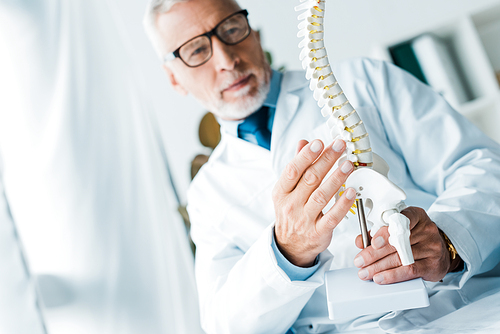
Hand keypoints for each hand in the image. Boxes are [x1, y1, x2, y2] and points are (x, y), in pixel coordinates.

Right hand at [272, 139, 355, 266]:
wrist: (290, 246)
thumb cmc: (291, 214)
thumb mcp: (287, 191)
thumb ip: (297, 166)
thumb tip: (303, 143)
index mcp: (281, 192)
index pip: (292, 170)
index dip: (306, 155)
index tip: (319, 143)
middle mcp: (291, 205)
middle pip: (310, 179)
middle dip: (326, 160)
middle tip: (340, 146)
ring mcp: (304, 220)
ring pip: (322, 196)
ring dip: (337, 178)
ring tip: (348, 165)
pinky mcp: (318, 232)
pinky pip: (332, 217)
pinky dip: (342, 204)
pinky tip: (352, 192)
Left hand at [353, 206, 456, 283]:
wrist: (441, 253)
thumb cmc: (415, 240)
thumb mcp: (398, 231)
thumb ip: (378, 234)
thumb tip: (360, 241)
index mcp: (416, 216)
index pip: (401, 220)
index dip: (385, 232)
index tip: (372, 242)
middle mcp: (426, 230)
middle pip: (396, 242)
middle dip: (373, 253)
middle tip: (359, 261)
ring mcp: (432, 247)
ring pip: (400, 258)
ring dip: (379, 267)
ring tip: (365, 272)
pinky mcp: (433, 264)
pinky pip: (410, 270)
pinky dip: (393, 275)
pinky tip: (381, 277)